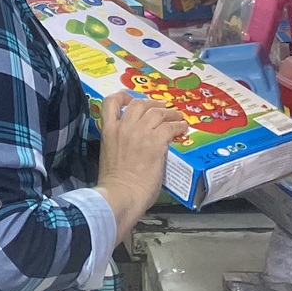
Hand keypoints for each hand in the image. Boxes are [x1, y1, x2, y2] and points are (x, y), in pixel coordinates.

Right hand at [95, 93, 186, 229]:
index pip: (111, 102)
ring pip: (157, 112)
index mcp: (108, 130)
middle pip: (139, 103)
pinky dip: (178, 126)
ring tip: (177, 117)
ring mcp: (141, 133)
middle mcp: (124, 127)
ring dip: (169, 113)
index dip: (122, 96)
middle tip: (160, 108)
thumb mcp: (108, 155)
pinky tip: (183, 129)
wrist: (121, 194)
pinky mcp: (156, 142)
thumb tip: (131, 146)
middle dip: (151, 103)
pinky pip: (170, 127)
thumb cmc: (113, 184)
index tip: (130, 99)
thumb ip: (118, 143)